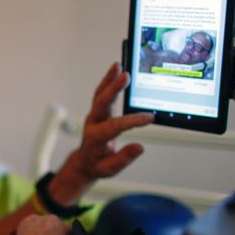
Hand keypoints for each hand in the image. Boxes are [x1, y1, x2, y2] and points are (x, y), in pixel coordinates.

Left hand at [50, 63, 153, 203]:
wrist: (85, 162)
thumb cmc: (97, 165)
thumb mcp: (110, 169)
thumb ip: (124, 158)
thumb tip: (139, 147)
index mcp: (95, 138)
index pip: (115, 126)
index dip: (133, 122)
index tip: (149, 118)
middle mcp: (92, 123)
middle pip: (102, 104)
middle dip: (113, 90)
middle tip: (125, 76)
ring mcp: (94, 115)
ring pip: (100, 94)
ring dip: (109, 79)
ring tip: (118, 66)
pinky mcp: (97, 111)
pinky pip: (101, 93)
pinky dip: (108, 80)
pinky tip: (116, 68)